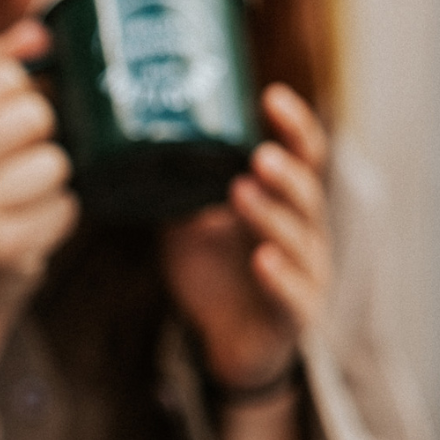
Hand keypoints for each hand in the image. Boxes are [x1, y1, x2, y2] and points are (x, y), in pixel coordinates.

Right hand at [0, 19, 77, 434]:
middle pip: (36, 114)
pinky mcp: (4, 250)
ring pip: (58, 163)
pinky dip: (57, 218)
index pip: (2, 73)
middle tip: (16, 158)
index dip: (21, 88)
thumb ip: (0, 71)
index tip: (7, 109)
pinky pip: (68, 209)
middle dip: (41, 134)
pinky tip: (26, 228)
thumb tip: (37, 32)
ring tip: (19, 198)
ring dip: (51, 182)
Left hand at [160, 83, 329, 390]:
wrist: (228, 343)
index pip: (302, 157)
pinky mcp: (295, 316)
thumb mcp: (189, 223)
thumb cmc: (216, 271)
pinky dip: (280, 277)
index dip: (293, 127)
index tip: (270, 96)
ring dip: (272, 216)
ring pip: (299, 241)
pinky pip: (294, 294)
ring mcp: (306, 275)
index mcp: (285, 202)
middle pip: (307, 196)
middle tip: (257, 155)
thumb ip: (178, 188)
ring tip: (241, 193)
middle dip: (284, 174)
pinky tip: (262, 260)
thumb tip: (131, 140)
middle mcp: (304, 233)